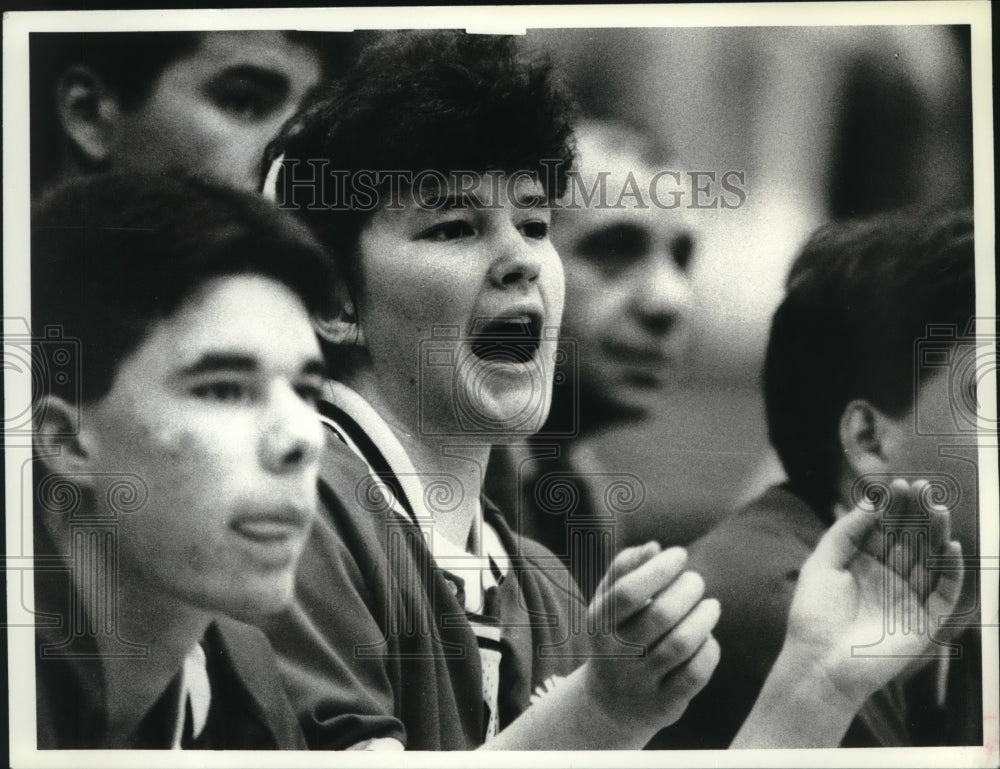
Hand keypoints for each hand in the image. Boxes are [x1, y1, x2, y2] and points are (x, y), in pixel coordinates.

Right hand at [583, 542, 720, 731]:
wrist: (609, 704)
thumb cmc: (616, 636)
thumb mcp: (608, 602)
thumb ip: (625, 568)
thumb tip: (655, 548)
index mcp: (599, 623)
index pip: (628, 592)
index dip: (659, 568)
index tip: (679, 554)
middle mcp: (615, 654)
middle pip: (660, 615)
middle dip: (687, 589)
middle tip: (696, 581)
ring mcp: (639, 682)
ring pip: (680, 644)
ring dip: (704, 618)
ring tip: (711, 605)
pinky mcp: (663, 705)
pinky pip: (694, 675)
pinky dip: (709, 651)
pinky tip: (708, 638)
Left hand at [783, 484, 963, 707]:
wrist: (819, 663)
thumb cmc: (813, 614)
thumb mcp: (822, 563)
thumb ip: (846, 531)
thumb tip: (872, 500)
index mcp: (863, 564)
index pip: (884, 529)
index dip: (893, 507)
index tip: (900, 484)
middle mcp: (888, 578)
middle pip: (910, 539)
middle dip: (917, 514)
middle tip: (924, 488)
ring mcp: (908, 599)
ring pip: (930, 560)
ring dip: (936, 534)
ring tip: (938, 507)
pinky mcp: (924, 622)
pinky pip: (945, 594)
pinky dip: (951, 571)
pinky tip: (951, 546)